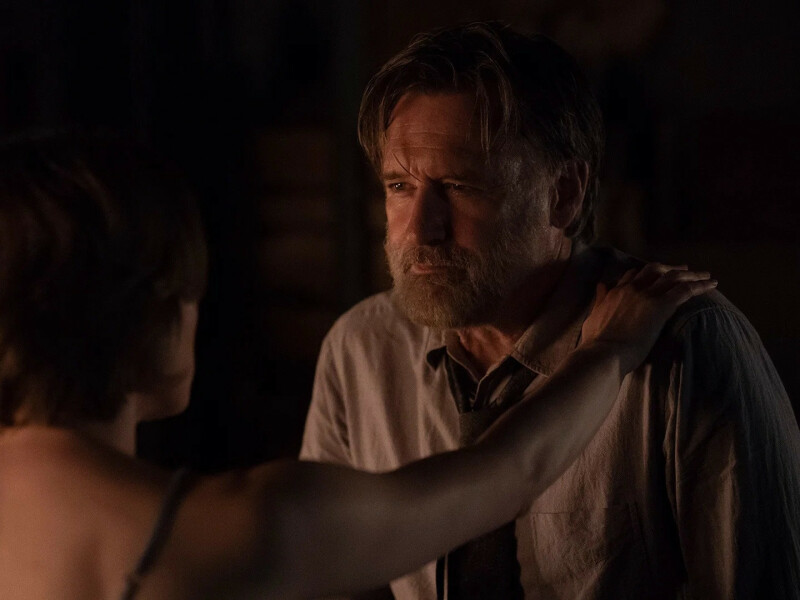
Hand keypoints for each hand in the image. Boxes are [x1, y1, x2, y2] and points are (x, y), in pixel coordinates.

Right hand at [580, 263, 716, 372]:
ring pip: (674, 276)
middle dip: (670, 268)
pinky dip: (700, 285)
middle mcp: (632, 288)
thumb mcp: (593, 316)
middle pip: (655, 269)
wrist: (604, 353)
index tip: (658, 274)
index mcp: (617, 292)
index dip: (648, 273)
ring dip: (691, 274)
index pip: (634, 274)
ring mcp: (647, 295)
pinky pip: (686, 290)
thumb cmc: (596, 342)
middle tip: (684, 269)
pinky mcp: (661, 306)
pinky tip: (712, 285)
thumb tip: (600, 285)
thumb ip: (600, 299)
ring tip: (704, 275)